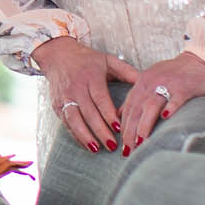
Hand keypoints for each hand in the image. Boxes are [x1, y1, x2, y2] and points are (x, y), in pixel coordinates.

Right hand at [33, 38, 139, 153]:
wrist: (58, 55)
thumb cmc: (87, 59)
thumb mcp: (108, 60)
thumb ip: (127, 71)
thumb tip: (147, 82)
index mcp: (91, 76)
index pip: (100, 98)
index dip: (109, 114)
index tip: (119, 128)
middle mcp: (76, 87)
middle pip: (88, 112)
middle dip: (100, 130)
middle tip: (113, 145)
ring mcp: (65, 97)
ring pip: (74, 119)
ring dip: (85, 136)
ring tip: (96, 149)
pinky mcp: (57, 104)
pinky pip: (66, 122)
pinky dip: (76, 135)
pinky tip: (86, 144)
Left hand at [116, 52, 204, 154]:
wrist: (199, 61)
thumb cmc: (175, 75)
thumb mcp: (151, 82)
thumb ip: (137, 97)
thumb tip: (120, 114)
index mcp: (142, 82)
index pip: (129, 107)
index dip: (123, 126)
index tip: (121, 144)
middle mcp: (151, 83)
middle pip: (136, 109)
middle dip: (130, 131)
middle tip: (128, 150)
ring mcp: (168, 84)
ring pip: (151, 106)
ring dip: (144, 125)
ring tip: (140, 143)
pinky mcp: (184, 87)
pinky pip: (176, 98)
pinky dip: (170, 108)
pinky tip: (166, 119)